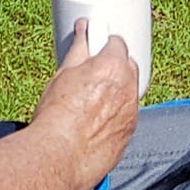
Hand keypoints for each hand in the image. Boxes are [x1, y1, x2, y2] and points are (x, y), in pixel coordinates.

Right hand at [36, 26, 142, 189]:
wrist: (59, 157)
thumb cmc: (57, 116)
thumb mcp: (63, 75)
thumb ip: (79, 49)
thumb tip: (84, 32)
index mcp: (113, 67)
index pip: (117, 44)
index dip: (105, 45)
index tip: (97, 49)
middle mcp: (128, 88)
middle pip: (129, 67)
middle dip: (115, 66)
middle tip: (92, 74)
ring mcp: (132, 112)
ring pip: (129, 93)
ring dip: (117, 92)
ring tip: (90, 102)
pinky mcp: (129, 134)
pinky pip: (127, 116)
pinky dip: (116, 115)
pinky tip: (95, 122)